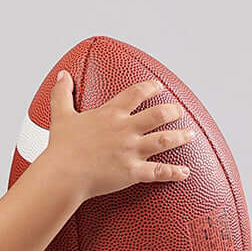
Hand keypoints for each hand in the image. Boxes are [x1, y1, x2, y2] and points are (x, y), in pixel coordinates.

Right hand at [47, 71, 195, 200]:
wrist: (63, 174)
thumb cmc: (61, 148)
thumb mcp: (60, 115)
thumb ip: (62, 93)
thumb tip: (62, 76)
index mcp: (111, 113)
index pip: (137, 93)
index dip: (151, 87)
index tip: (158, 86)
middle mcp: (126, 129)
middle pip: (159, 114)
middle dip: (173, 111)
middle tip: (179, 111)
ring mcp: (131, 150)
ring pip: (165, 139)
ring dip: (181, 136)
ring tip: (191, 134)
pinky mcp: (133, 172)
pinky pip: (159, 171)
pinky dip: (174, 172)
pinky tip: (185, 172)